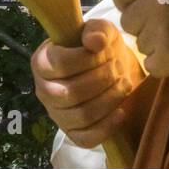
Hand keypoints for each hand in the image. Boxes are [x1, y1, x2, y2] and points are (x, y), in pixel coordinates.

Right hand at [31, 19, 146, 149]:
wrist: (112, 69)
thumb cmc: (100, 48)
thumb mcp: (101, 31)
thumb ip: (97, 30)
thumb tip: (95, 41)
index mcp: (43, 62)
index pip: (60, 64)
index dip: (87, 58)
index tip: (105, 51)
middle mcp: (44, 91)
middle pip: (71, 93)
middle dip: (102, 80)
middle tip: (119, 68)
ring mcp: (56, 114)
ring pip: (81, 116)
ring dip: (109, 100)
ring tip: (124, 85)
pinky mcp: (72, 133)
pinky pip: (87, 139)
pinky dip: (107, 126)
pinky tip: (121, 112)